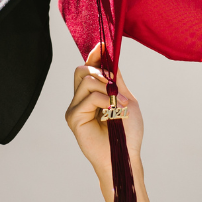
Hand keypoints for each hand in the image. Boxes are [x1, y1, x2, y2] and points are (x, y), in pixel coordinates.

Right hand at [65, 43, 150, 201]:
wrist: (126, 156)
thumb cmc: (128, 133)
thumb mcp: (126, 99)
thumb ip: (116, 80)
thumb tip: (110, 57)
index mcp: (92, 94)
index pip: (88, 67)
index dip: (94, 55)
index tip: (104, 45)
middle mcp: (80, 100)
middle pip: (82, 69)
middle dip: (101, 72)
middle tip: (116, 89)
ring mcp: (75, 108)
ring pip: (85, 80)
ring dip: (106, 88)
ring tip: (119, 104)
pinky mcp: (73, 117)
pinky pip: (87, 97)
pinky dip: (103, 99)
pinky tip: (112, 110)